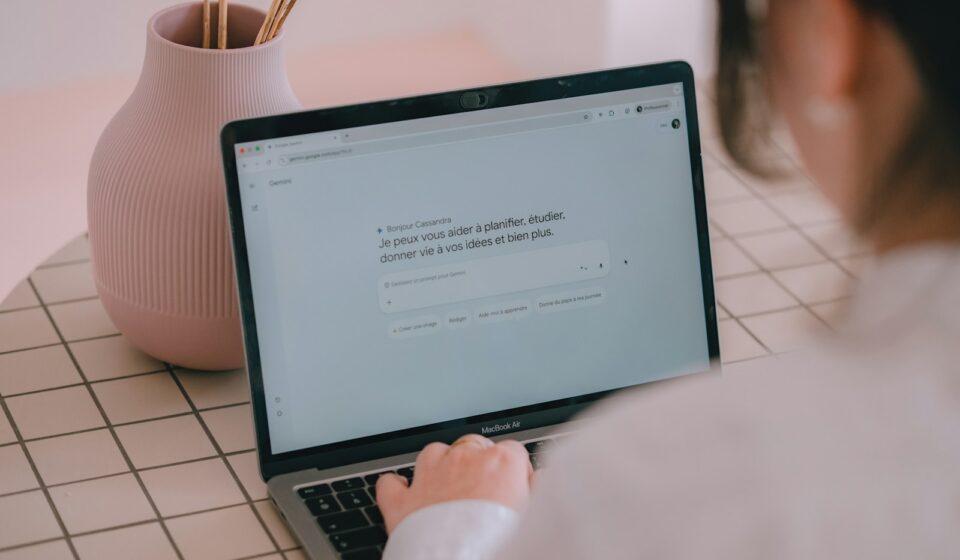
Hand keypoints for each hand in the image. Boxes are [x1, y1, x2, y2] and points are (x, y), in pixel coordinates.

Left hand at [376, 434, 534, 532]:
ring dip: (442, 465)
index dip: (517, 471)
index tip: (518, 487)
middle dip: (480, 463)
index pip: (513, 451)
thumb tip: (541, 479)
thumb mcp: (532, 516)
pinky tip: (404, 492)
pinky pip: (392, 483)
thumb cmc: (497, 544)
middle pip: (474, 445)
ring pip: (435, 453)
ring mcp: (430, 476)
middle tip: (486, 492)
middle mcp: (464, 461)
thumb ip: (538, 490)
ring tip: (451, 489)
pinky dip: (398, 486)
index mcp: (501, 463)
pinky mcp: (402, 501)